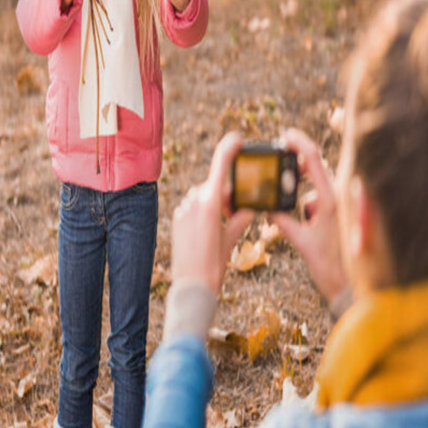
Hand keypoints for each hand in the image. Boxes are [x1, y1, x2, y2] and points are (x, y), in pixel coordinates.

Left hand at [171, 132, 253, 293]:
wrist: (191, 287)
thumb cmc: (214, 264)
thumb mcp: (232, 238)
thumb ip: (241, 217)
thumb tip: (250, 206)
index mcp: (209, 202)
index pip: (221, 164)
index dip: (230, 148)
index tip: (238, 139)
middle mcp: (194, 200)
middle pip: (214, 187)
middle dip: (224, 197)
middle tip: (232, 215)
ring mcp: (183, 209)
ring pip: (203, 198)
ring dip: (212, 207)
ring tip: (216, 232)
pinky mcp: (176, 218)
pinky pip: (192, 208)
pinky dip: (200, 215)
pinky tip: (204, 234)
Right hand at [270, 129, 348, 305]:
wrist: (344, 282)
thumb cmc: (327, 263)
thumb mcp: (300, 241)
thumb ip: (283, 222)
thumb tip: (267, 208)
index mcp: (329, 198)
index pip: (314, 160)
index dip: (299, 143)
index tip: (285, 135)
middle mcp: (334, 197)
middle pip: (314, 164)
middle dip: (296, 156)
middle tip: (279, 149)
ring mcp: (333, 203)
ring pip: (312, 181)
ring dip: (298, 181)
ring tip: (285, 186)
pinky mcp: (330, 211)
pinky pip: (312, 196)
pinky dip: (301, 199)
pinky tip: (296, 214)